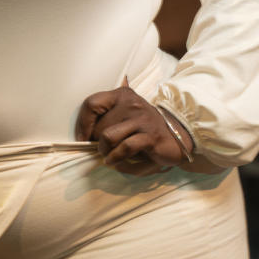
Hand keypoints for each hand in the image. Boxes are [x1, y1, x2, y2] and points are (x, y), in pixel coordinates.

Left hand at [75, 74, 194, 175]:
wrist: (176, 137)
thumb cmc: (144, 130)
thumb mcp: (124, 117)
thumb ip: (105, 120)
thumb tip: (83, 137)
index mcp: (122, 95)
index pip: (92, 103)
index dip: (83, 123)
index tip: (83, 138)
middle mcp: (131, 103)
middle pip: (99, 126)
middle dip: (97, 143)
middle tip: (105, 150)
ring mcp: (141, 119)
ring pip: (108, 137)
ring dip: (105, 151)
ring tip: (109, 156)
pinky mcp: (150, 136)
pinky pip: (124, 149)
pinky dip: (116, 159)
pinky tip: (116, 163)